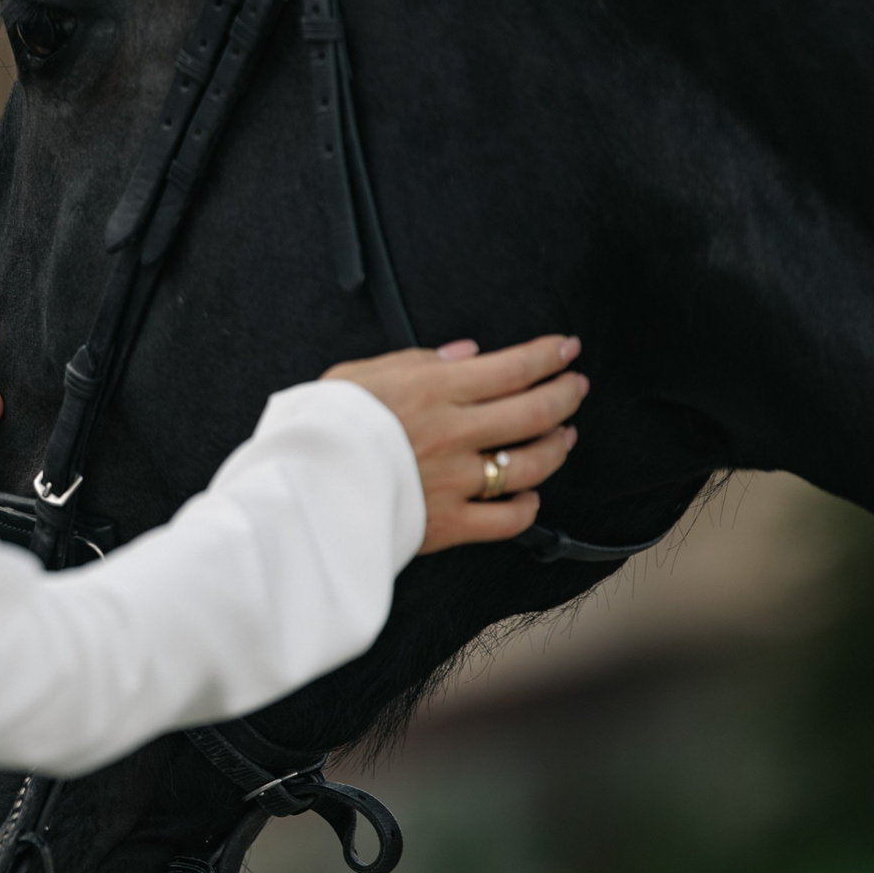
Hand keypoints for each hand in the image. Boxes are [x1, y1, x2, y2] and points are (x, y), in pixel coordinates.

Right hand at [325, 335, 587, 554]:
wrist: (297, 490)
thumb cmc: (320, 427)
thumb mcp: (360, 374)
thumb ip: (418, 361)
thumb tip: (467, 354)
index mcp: (433, 390)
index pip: (512, 368)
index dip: (548, 355)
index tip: (566, 348)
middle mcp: (454, 433)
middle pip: (533, 412)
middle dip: (565, 394)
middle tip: (576, 386)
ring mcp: (455, 481)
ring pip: (529, 464)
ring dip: (557, 447)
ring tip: (565, 436)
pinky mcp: (448, 524)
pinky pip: (506, 520)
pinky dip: (526, 508)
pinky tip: (530, 496)